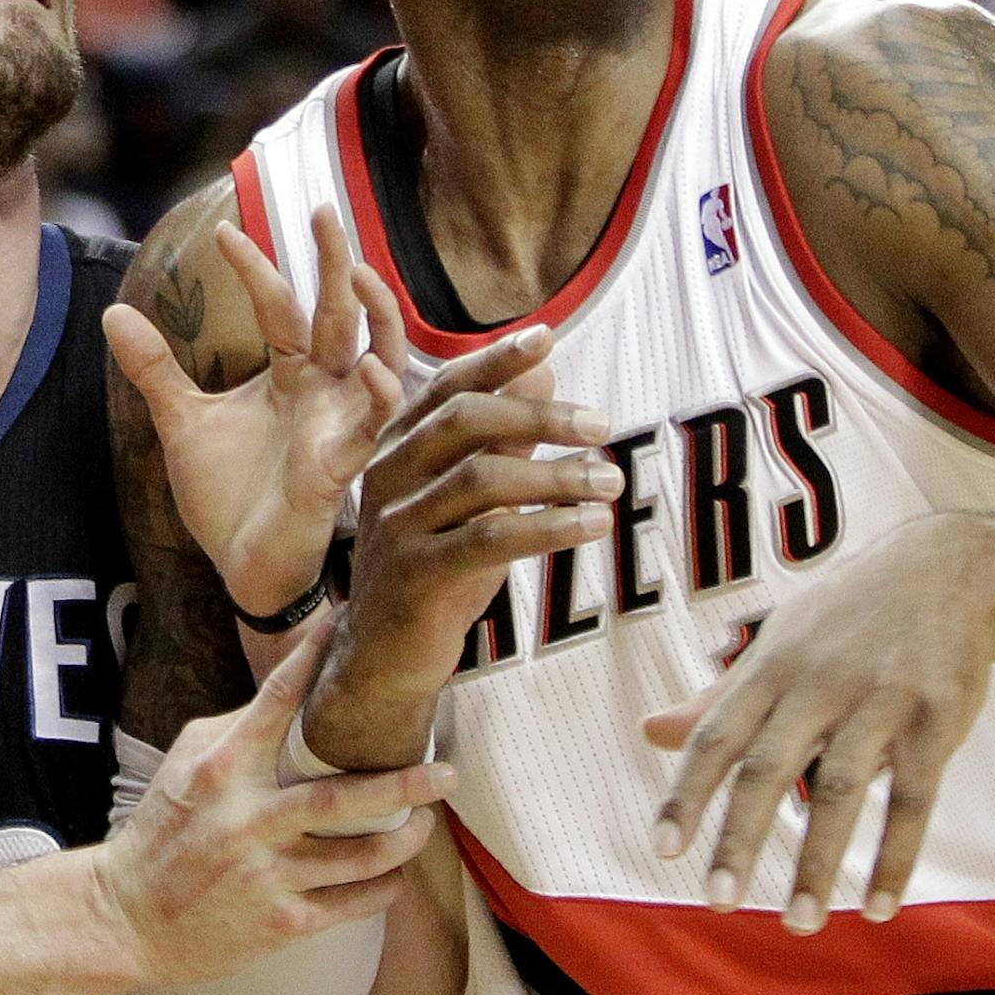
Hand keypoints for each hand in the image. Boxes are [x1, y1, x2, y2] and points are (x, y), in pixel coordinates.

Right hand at [96, 618, 453, 986]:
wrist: (128, 918)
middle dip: (405, 784)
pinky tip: (395, 873)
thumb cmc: (165, 829)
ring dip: (404, 838)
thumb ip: (241, 730)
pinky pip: (351, 903)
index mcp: (224, 769)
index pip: (277, 700)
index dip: (315, 657)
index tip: (349, 624)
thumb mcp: (187, 764)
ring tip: (426, 821)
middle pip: (344, 798)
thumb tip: (300, 695)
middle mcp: (249, 820)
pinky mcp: (281, 922)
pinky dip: (383, 886)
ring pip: (360, 856)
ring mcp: (267, 875)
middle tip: (447, 771)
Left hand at [105, 205, 407, 613]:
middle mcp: (323, 390)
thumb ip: (155, 368)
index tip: (226, 230)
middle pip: (340, 313)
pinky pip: (373, 422)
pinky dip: (376, 392)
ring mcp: (339, 423)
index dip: (256, 267)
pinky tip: (368, 365)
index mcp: (290, 374)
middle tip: (326, 208)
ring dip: (377, 314)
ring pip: (378, 355)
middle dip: (337, 261)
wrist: (239, 566)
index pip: (280, 306)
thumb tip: (114, 310)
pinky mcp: (344, 463)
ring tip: (359, 272)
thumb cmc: (225, 495)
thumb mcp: (181, 420)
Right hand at [309, 325, 619, 768]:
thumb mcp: (468, 497)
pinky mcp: (415, 575)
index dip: (496, 360)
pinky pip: (489, 539)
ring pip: (481, 480)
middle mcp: (388, 477)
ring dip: (556, 476)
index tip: (548, 338)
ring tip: (611, 479)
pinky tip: (592, 523)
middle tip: (601, 422)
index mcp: (396, 447)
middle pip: (464, 423)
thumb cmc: (434, 566)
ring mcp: (396, 526)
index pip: (447, 388)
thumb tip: (545, 370)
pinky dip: (548, 526)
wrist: (383, 656)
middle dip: (539, 415)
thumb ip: (502, 437)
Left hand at [643, 514, 994, 931]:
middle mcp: (819, 682)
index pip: (718, 736)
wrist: (951, 569)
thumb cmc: (848, 617)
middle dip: (740, 838)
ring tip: (799, 924)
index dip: (688, 793)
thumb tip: (648, 732)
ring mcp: (879, 701)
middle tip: (716, 903)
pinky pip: (913, 800)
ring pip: (840, 790)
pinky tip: (876, 908)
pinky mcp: (935, 721)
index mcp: (772, 666)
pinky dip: (894, 857)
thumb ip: (719, 698)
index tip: (664, 850)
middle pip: (769, 767)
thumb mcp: (779, 644)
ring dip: (818, 863)